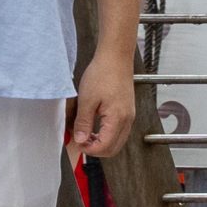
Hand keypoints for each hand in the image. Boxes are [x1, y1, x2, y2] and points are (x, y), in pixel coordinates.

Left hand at [68, 44, 137, 158]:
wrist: (116, 57)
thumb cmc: (103, 73)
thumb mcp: (87, 100)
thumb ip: (83, 123)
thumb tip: (79, 140)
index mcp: (118, 119)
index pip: (104, 147)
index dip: (89, 149)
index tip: (77, 142)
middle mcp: (127, 120)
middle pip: (113, 149)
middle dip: (96, 149)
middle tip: (81, 141)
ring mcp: (129, 116)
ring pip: (118, 141)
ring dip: (102, 143)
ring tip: (87, 134)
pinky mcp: (128, 110)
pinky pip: (120, 131)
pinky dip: (108, 135)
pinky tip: (96, 127)